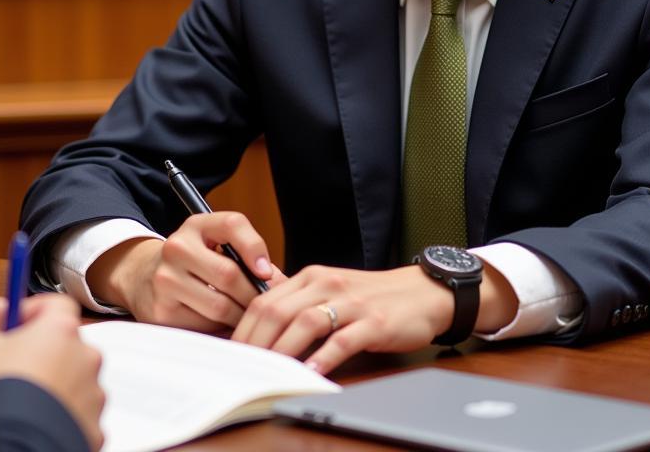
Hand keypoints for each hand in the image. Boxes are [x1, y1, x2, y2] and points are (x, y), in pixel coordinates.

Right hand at [0, 293, 104, 450]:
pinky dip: (62, 416)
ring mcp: (94, 393)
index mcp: (62, 329)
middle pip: (66, 345)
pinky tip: (36, 423)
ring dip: (54, 387)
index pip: (56, 304)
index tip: (14, 326)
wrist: (19, 444)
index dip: (33, 312)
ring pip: (75, 381)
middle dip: (43, 353)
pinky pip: (79, 414)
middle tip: (15, 369)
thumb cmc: (3, 393)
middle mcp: (86, 357)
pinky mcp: (95, 426)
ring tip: (24, 402)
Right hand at [87, 214, 282, 331]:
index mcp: (196, 225)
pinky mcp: (161, 311)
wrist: (142, 276)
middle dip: (253, 295)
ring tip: (247, 317)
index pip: (232, 224)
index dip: (254, 248)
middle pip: (229, 274)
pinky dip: (221, 329)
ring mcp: (166, 280)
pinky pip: (204, 326)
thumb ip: (247, 255)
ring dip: (240, 316)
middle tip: (265, 307)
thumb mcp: (214, 244)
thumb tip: (282, 284)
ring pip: (219, 306)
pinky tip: (225, 326)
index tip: (267, 273)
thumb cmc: (193, 261)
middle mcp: (177, 248)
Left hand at [231, 261, 516, 374]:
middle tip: (242, 367)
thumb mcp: (330, 290)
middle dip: (255, 342)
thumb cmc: (371, 297)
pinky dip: (323, 358)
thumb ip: (299, 302)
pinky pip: (342, 340)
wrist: (420, 292)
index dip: (243, 326)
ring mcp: (349, 302)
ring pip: (305, 323)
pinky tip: (311, 373)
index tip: (230, 351)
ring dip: (282, 350)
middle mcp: (326, 284)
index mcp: (311, 276)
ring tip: (268, 372)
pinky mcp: (372, 322)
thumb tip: (260, 324)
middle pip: (278, 310)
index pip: (265, 299)